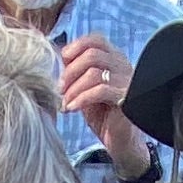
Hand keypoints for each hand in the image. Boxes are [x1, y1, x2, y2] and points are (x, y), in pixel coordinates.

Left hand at [59, 34, 145, 171]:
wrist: (121, 143)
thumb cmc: (103, 115)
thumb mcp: (84, 90)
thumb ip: (75, 73)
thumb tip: (55, 57)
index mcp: (113, 59)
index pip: (96, 39)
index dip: (76, 47)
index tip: (61, 62)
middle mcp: (123, 66)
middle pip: (92, 54)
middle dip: (70, 71)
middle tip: (59, 89)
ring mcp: (127, 81)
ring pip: (95, 73)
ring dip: (74, 88)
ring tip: (64, 103)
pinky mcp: (126, 99)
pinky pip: (101, 91)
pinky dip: (82, 98)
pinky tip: (72, 109)